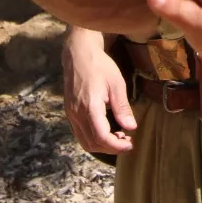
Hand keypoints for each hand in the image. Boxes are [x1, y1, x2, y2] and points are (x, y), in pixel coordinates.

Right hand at [62, 31, 136, 154]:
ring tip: (118, 137)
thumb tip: (131, 127)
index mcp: (90, 106)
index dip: (116, 146)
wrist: (78, 54)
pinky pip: (80, 133)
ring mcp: (71, 114)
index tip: (130, 144)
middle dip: (111, 147)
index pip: (101, 137)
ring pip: (84, 141)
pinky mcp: (70, 112)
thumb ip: (122, 107)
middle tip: (127, 141)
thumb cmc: (100, 66)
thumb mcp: (116, 84)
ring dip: (102, 145)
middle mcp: (77, 113)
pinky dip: (93, 139)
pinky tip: (106, 131)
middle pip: (92, 143)